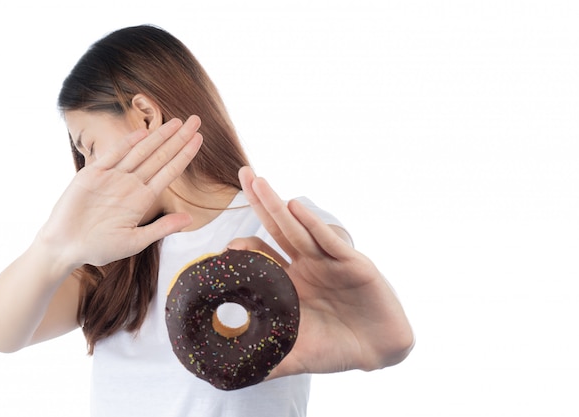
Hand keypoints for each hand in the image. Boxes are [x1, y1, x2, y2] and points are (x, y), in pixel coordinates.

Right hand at [39, 116, 202, 267]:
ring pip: (141, 151)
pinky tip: (143, 133)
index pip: (170, 171)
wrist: (65, 246)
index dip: (184, 154)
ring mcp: (113, 177)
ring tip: (178, 122)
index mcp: (143, 199)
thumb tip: (190, 219)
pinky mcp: (93, 174)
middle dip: (179, 138)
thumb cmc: (99, 248)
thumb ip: (161, 228)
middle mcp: (131, 184)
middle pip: (160, 156)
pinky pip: (113, 155)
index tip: (200, 139)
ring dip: (158, 136)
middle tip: (196, 120)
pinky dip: (127, 143)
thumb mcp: (135, 241)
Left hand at [229, 167, 413, 377]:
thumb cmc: (335, 349)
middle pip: (277, 229)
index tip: (224, 247)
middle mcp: (306, 265)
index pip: (262, 255)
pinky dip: (313, 224)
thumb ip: (265, 360)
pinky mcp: (353, 263)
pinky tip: (296, 208)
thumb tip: (230, 375)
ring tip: (259, 182)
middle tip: (243, 174)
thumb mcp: (295, 355)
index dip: (243, 246)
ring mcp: (328, 261)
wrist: (378, 350)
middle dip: (260, 202)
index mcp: (288, 282)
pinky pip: (330, 241)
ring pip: (299, 229)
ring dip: (278, 205)